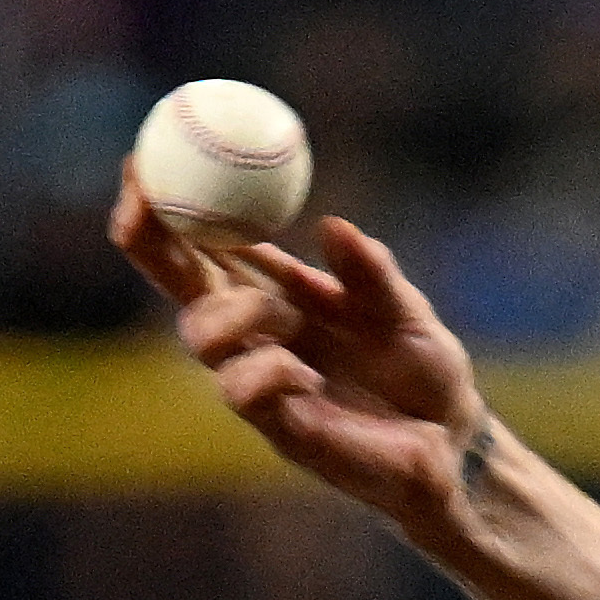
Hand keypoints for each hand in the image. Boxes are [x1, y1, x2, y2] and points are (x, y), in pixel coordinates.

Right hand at [107, 159, 489, 530]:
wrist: (455, 442)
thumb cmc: (425, 371)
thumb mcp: (405, 310)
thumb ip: (371, 273)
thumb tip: (333, 227)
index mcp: (275, 292)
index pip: (201, 243)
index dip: (164, 203)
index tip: (143, 157)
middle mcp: (256, 334)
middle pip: (177, 282)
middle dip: (150, 238)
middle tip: (147, 201)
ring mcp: (261, 380)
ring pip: (200, 335)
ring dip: (236, 311)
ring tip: (289, 317)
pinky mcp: (279, 429)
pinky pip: (242, 392)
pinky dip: (270, 370)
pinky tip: (307, 375)